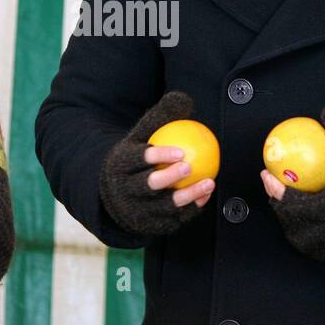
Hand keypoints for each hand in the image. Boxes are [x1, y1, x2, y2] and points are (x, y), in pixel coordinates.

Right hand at [99, 91, 214, 236]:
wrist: (115, 195)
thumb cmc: (135, 159)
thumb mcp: (140, 137)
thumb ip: (160, 119)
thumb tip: (184, 98)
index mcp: (119, 165)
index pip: (137, 159)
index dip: (158, 155)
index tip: (181, 151)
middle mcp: (124, 190)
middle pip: (148, 185)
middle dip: (168, 178)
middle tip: (190, 167)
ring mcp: (135, 210)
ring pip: (163, 205)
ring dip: (187, 196)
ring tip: (209, 183)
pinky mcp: (147, 225)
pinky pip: (171, 219)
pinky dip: (189, 209)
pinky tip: (206, 196)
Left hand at [263, 104, 324, 263]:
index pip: (296, 204)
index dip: (278, 190)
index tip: (267, 174)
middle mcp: (323, 235)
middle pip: (287, 216)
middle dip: (275, 196)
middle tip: (268, 177)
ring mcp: (319, 247)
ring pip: (290, 226)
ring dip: (282, 208)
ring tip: (276, 188)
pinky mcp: (317, 254)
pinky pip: (297, 234)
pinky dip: (292, 219)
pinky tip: (288, 204)